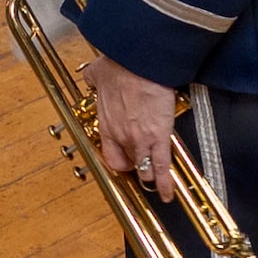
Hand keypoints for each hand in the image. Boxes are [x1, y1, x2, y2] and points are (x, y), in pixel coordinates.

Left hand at [84, 52, 178, 202]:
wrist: (137, 63)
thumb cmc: (119, 67)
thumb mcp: (96, 75)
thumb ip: (93, 80)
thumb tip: (91, 75)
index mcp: (107, 124)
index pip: (110, 155)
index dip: (119, 161)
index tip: (124, 162)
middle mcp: (121, 136)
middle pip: (127, 164)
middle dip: (135, 168)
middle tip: (142, 169)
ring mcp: (139, 139)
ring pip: (144, 169)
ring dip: (149, 175)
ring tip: (156, 183)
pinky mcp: (159, 136)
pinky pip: (162, 167)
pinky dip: (165, 183)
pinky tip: (167, 193)